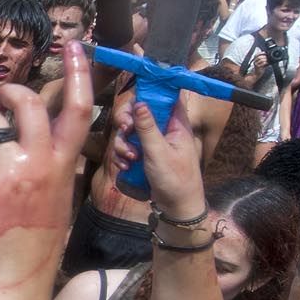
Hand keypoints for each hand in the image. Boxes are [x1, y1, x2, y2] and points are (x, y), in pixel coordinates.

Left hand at [0, 43, 93, 289]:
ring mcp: (14, 174)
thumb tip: (40, 134)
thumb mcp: (59, 194)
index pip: (80, 109)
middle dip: (11, 93)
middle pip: (31, 105)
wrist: (18, 275)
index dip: (79, 72)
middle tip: (3, 97)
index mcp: (65, 165)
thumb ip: (53, 162)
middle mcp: (43, 164)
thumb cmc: (37, 237)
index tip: (76, 45)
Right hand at [126, 95, 205, 220]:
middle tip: (124, 131)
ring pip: (130, 129)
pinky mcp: (144, 153)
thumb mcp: (159, 153)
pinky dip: (122, 155)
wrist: (177, 207)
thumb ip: (148, 127)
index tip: (133, 101)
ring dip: (123, 143)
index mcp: (176, 123)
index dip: (148, 91)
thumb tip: (139, 102)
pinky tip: (125, 167)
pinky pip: (127, 146)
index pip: (164, 95)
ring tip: (129, 159)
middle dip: (127, 121)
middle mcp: (164, 128)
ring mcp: (153, 141)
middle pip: (140, 110)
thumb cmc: (175, 180)